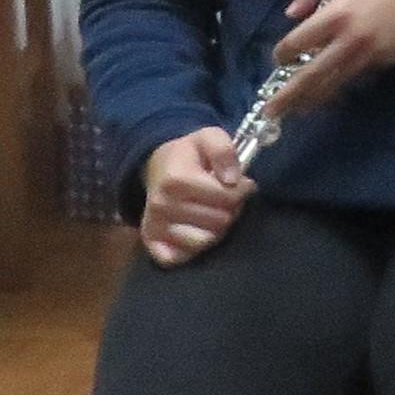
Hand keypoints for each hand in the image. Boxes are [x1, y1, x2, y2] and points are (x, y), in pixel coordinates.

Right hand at [139, 126, 251, 266]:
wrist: (158, 167)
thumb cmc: (189, 155)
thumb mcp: (209, 137)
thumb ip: (224, 149)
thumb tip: (232, 179)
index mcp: (175, 179)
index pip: (228, 198)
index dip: (242, 190)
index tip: (239, 183)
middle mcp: (161, 205)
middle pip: (220, 221)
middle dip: (231, 209)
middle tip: (224, 198)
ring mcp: (155, 226)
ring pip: (206, 241)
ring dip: (216, 229)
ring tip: (212, 211)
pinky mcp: (152, 244)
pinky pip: (182, 257)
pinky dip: (194, 248)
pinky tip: (197, 230)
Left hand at [264, 0, 394, 117]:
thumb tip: (292, 13)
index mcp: (338, 14)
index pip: (299, 42)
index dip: (283, 53)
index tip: (278, 58)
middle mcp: (349, 40)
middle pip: (312, 75)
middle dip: (289, 95)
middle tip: (270, 111)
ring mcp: (368, 56)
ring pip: (332, 84)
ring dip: (310, 100)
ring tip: (293, 112)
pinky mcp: (382, 63)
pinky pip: (353, 79)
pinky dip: (336, 90)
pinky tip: (324, 96)